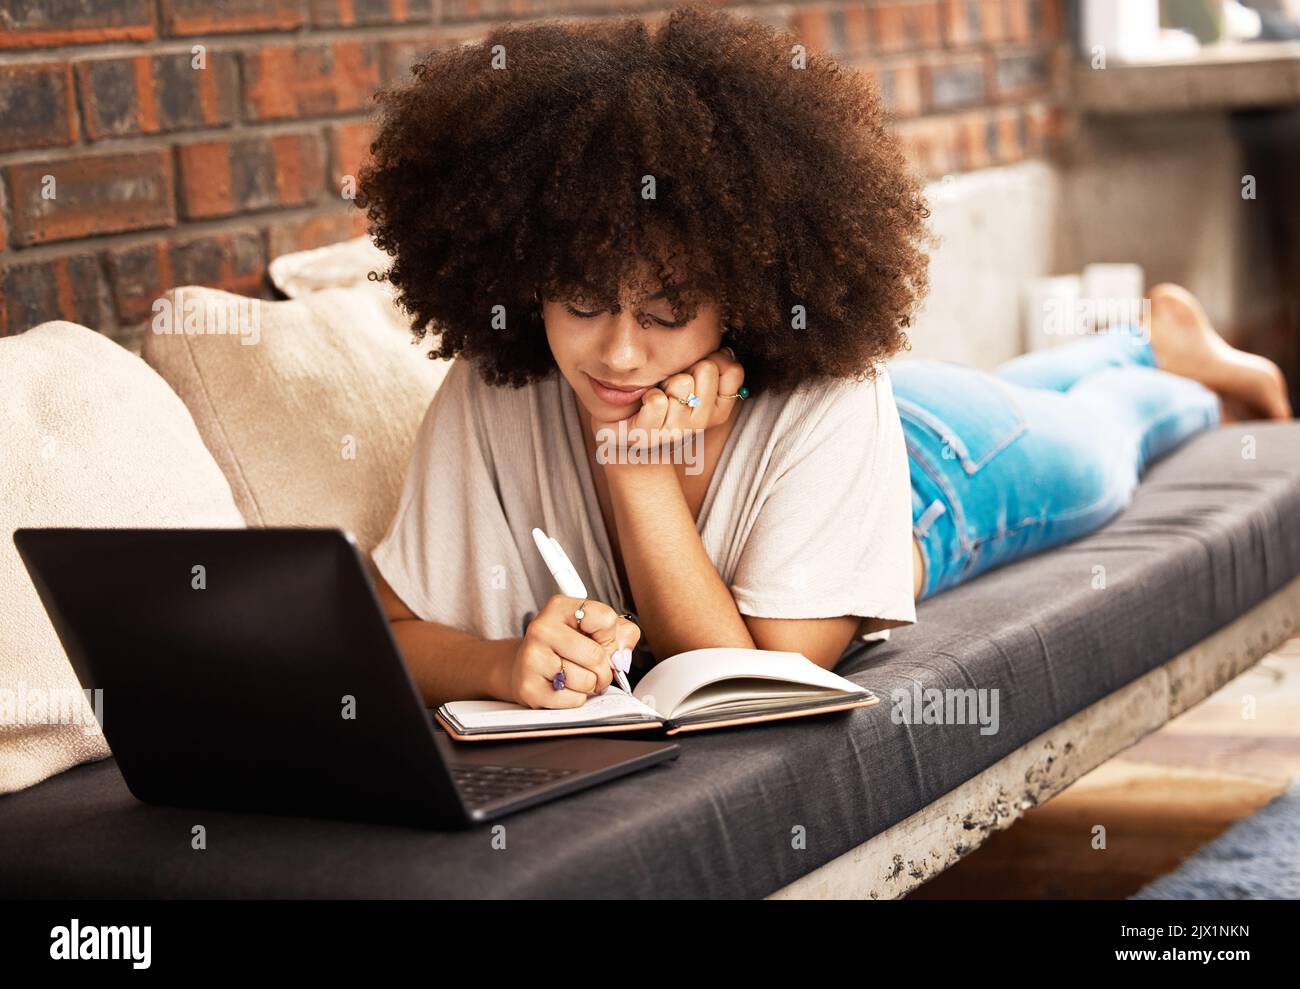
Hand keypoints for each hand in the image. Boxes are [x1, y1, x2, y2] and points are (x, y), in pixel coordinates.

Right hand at [507, 595, 640, 708]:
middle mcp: (542, 629)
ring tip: (577, 677)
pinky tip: (565, 688)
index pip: (606, 619)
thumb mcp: (594, 628)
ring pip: (586, 680)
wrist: (526, 667)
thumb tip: (623, 654)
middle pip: (596, 655)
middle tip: (596, 669)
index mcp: (559, 607)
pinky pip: (573, 700)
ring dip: (590, 685)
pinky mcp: (530, 688)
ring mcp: (532, 658)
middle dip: (604, 669)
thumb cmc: (565, 647)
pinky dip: (576, 699)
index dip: (610, 636)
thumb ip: (621, 633)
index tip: (600, 640)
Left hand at [590, 347, 745, 454]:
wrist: (622, 423)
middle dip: (686, 366)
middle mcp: (701, 423)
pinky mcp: (649, 436)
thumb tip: (726, 351)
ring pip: (682, 383)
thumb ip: (715, 363)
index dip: (716, 358)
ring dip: (666, 381)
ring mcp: (677, 432)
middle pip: (707, 369)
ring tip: (657, 391)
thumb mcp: (691, 374)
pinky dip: (648, 394)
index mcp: (717, 408)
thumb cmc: (659, 391)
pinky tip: (644, 401)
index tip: (697, 366)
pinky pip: (658, 402)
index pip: (733, 371)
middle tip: (672, 381)